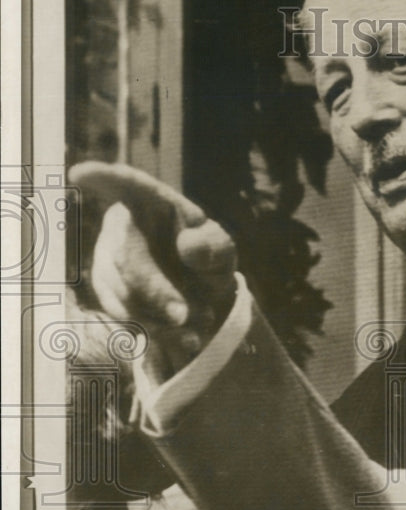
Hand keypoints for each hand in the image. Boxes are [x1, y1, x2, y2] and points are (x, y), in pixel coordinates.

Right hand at [69, 162, 237, 380]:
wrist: (201, 296)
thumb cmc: (209, 258)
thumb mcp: (221, 251)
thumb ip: (214, 246)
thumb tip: (187, 245)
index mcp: (154, 204)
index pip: (129, 185)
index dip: (105, 178)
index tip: (80, 173)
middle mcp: (123, 227)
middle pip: (127, 259)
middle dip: (157, 291)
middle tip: (186, 315)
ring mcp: (109, 259)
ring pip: (122, 292)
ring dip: (161, 314)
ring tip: (200, 322)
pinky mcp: (107, 291)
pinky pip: (123, 314)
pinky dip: (156, 329)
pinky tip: (186, 336)